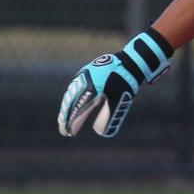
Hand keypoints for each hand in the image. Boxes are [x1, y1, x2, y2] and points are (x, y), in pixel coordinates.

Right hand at [57, 27, 173, 137]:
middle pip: (70, 102)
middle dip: (66, 117)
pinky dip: (71, 99)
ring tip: (64, 120)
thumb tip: (101, 132)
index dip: (72, 122)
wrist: (130, 61)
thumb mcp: (120, 99)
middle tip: (63, 130)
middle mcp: (84, 80)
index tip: (68, 132)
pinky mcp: (86, 73)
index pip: (78, 108)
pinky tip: (71, 105)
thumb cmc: (127, 80)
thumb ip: (111, 116)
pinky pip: (74, 88)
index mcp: (91, 87)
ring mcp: (84, 75)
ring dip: (67, 108)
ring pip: (71, 95)